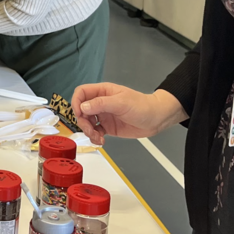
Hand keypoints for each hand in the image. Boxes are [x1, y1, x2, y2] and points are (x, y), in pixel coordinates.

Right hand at [72, 84, 187, 144]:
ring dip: (88, 131)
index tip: (79, 114)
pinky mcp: (108, 127)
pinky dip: (95, 137)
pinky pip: (95, 132)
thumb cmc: (142, 106)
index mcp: (103, 92)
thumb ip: (101, 104)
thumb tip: (83, 107)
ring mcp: (104, 115)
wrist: (156, 119)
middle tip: (90, 130)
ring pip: (87, 122)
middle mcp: (101, 103)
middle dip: (83, 121)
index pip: (82, 93)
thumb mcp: (121, 103)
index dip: (77, 102)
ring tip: (97, 138)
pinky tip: (101, 141)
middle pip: (81, 110)